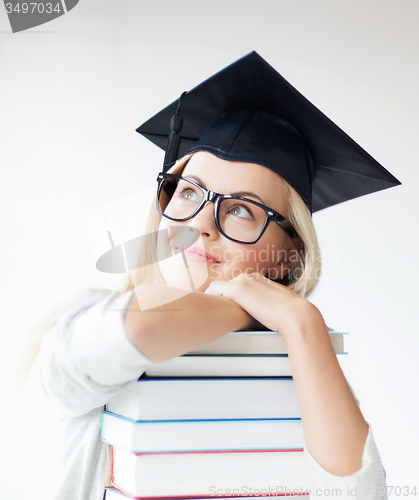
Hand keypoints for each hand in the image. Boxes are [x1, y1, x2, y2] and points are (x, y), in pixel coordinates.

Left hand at [204, 272, 322, 339]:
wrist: (295, 315)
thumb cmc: (289, 314)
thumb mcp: (274, 305)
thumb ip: (262, 305)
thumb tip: (260, 316)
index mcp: (257, 279)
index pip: (234, 285)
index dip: (225, 296)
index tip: (219, 306)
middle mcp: (248, 277)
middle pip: (223, 285)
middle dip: (215, 298)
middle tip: (208, 310)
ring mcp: (242, 281)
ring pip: (216, 288)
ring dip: (211, 299)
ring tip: (205, 311)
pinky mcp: (237, 289)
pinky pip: (213, 290)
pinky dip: (208, 298)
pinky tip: (206, 309)